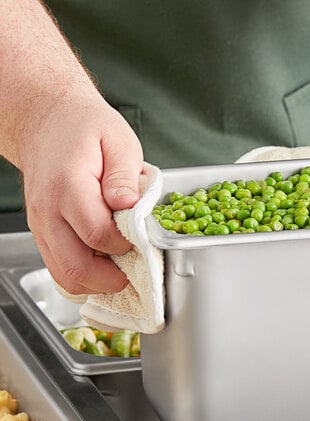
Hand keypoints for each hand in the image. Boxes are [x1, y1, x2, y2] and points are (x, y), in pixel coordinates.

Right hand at [20, 94, 143, 294]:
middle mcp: (48, 211)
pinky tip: (104, 267)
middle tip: (134, 273)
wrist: (47, 119)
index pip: (97, 235)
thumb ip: (124, 176)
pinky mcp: (43, 233)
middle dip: (110, 280)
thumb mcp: (118, 140)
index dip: (124, 245)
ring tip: (121, 272)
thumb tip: (129, 207)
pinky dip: (84, 277)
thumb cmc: (84, 128)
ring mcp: (41, 226)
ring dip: (96, 284)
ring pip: (64, 275)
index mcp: (69, 187)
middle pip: (76, 266)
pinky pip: (59, 268)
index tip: (140, 240)